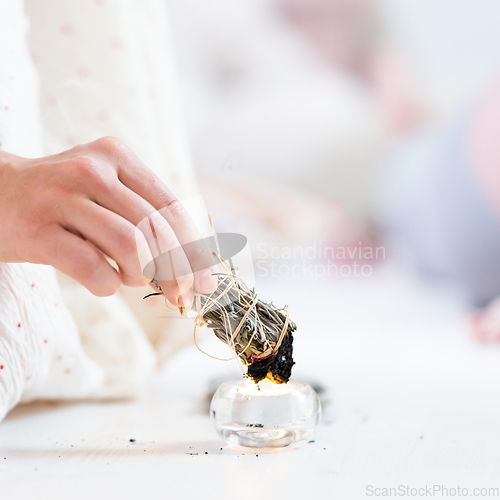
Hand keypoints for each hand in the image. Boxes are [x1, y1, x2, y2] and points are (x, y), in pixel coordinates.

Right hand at [0, 137, 217, 303]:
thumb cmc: (64, 200)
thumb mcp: (108, 192)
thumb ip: (150, 220)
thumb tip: (198, 272)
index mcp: (117, 156)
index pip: (171, 207)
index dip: (194, 248)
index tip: (205, 281)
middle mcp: (91, 170)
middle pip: (155, 228)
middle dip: (176, 271)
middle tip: (178, 294)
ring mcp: (60, 198)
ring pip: (130, 245)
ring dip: (140, 274)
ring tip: (129, 277)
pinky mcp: (35, 231)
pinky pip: (91, 266)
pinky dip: (107, 284)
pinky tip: (102, 281)